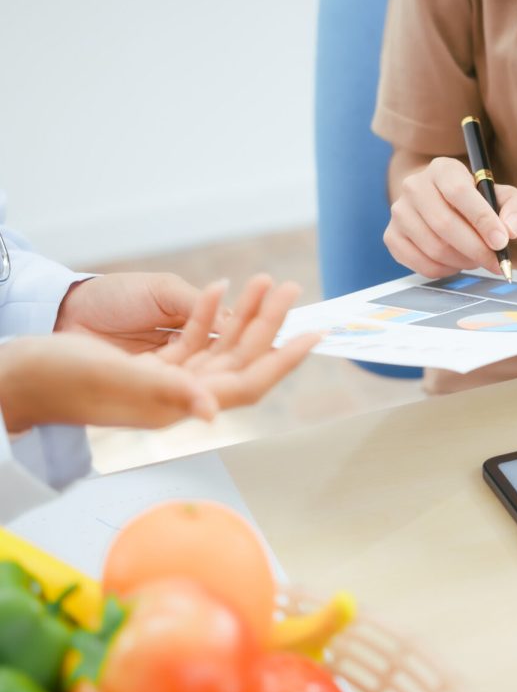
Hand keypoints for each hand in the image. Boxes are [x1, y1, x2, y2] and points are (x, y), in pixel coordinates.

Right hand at [0, 276, 317, 431]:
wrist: (17, 377)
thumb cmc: (60, 378)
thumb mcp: (117, 380)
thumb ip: (169, 392)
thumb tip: (214, 410)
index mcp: (179, 403)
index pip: (248, 382)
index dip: (283, 360)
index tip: (312, 335)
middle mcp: (180, 394)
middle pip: (241, 359)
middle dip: (269, 324)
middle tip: (289, 288)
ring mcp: (166, 379)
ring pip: (220, 346)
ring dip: (244, 314)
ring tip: (265, 281)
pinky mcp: (148, 364)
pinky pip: (191, 339)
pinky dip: (207, 313)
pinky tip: (220, 289)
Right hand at [384, 156, 516, 277]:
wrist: (441, 204)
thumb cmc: (478, 201)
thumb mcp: (505, 196)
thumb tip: (510, 231)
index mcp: (442, 169)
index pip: (459, 193)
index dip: (482, 220)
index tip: (502, 242)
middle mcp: (414, 186)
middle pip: (444, 225)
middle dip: (475, 249)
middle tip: (495, 263)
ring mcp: (399, 212)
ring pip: (434, 248)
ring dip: (462, 261)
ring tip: (476, 259)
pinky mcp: (391, 237)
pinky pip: (421, 264)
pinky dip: (445, 271)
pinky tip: (456, 262)